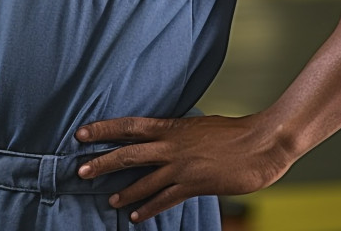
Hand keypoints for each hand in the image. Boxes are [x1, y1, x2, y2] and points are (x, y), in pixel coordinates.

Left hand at [75, 114, 291, 222]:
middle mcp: (171, 146)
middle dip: (102, 162)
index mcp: (171, 127)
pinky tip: (136, 216)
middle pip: (128, 153)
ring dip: (123, 192)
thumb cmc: (233, 131)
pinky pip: (164, 200)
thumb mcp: (199, 125)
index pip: (129, 126)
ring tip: (107, 199)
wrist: (260, 144)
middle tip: (80, 170)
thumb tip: (165, 136)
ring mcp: (181, 167)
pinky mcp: (193, 185)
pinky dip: (148, 208)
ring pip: (143, 181)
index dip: (103, 129)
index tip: (81, 133)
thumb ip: (179, 133)